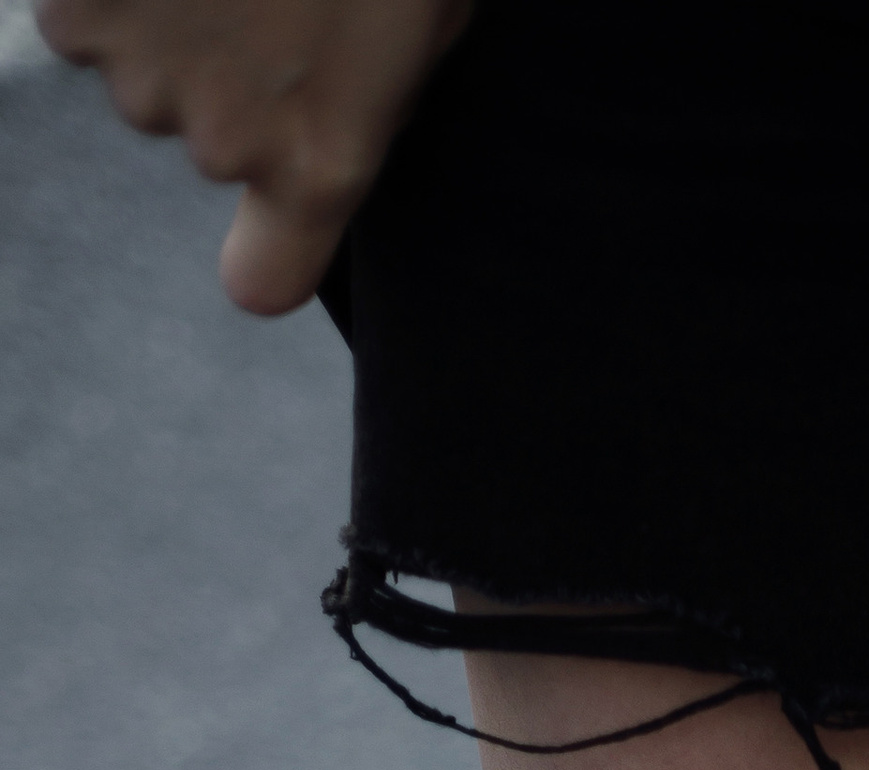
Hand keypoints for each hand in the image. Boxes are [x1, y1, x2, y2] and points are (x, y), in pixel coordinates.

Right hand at [35, 0, 474, 313]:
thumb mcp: (427, 15)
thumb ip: (374, 85)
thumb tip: (347, 97)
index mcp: (323, 161)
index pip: (271, 275)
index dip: (266, 249)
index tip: (262, 220)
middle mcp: (226, 145)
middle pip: (204, 132)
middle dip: (226, 66)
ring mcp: (140, 77)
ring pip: (136, 62)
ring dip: (163, 11)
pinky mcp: (74, 10)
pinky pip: (79, 8)